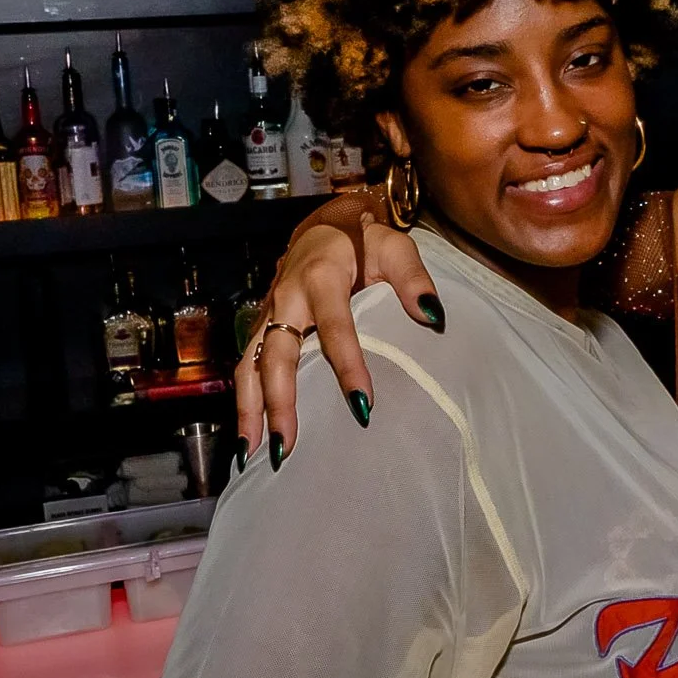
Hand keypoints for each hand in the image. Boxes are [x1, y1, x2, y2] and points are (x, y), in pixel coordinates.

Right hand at [233, 198, 445, 467]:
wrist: (327, 223)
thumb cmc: (366, 239)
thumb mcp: (397, 246)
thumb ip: (414, 279)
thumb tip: (433, 315)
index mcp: (322, 277)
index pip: (335, 328)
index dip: (348, 367)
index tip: (363, 406)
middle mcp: (287, 297)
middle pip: (277, 356)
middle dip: (279, 402)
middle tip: (286, 446)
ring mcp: (270, 312)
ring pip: (250, 365)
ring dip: (250, 410)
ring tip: (253, 454)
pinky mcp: (262, 324)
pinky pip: (245, 365)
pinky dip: (244, 400)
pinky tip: (248, 435)